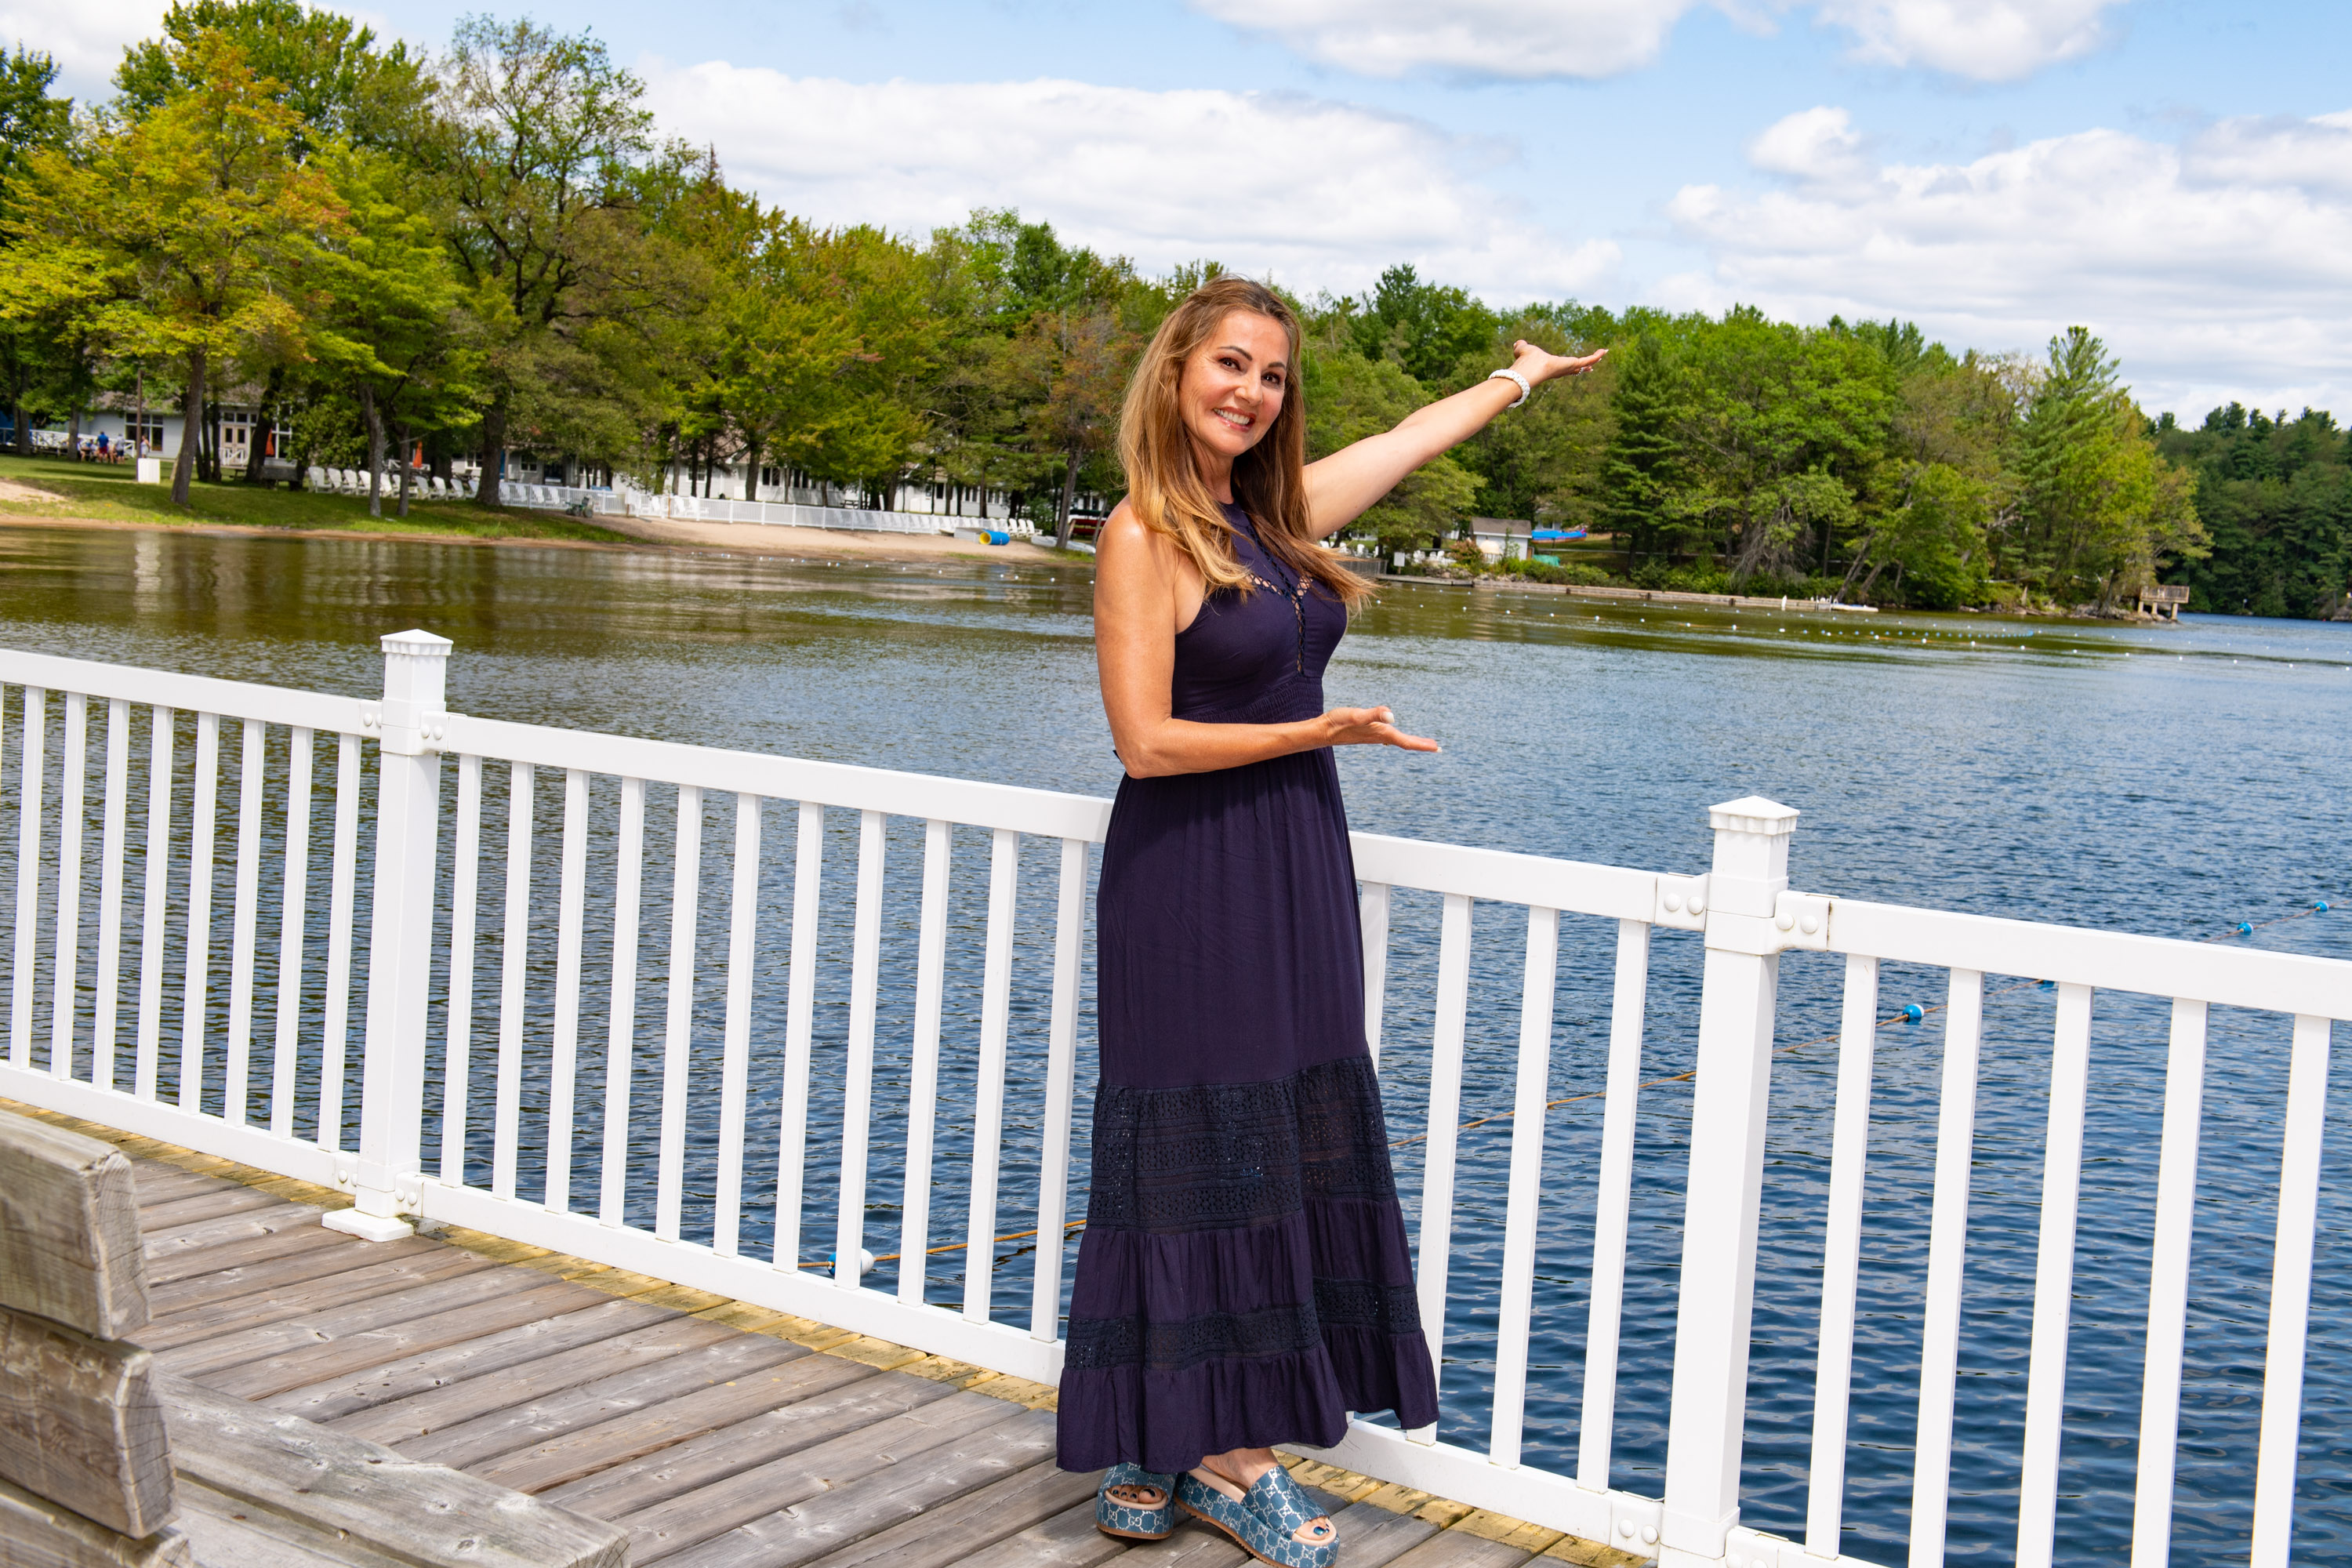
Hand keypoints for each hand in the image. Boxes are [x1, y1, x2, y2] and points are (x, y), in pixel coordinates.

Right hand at [1324, 706, 1439, 752]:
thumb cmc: (1339, 722)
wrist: (1322, 731)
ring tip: (1422, 743)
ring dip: (1411, 742)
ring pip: (1397, 741)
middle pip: (1405, 743)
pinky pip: (1389, 738)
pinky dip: (1398, 738)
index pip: (1406, 741)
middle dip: (1421, 745)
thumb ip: (1374, 714)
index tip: (1438, 748)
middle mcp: (1379, 737)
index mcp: (1381, 733)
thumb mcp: (1357, 715)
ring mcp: (1373, 737)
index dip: (1422, 744)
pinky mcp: (1367, 734)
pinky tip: (1394, 736)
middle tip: (1437, 748)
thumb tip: (1392, 715)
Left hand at [1511, 340, 1606, 385]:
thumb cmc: (1525, 362)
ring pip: (1584, 364)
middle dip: (1584, 367)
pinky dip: (1596, 355)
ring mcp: (1568, 367)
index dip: (1570, 367)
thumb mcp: (1523, 350)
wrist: (1528, 369)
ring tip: (1603, 354)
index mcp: (1551, 367)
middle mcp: (1561, 369)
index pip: (1563, 367)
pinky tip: (1604, 351)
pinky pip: (1587, 359)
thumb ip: (1520, 347)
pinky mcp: (1573, 364)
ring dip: (1594, 359)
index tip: (1576, 366)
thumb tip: (1518, 343)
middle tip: (1592, 366)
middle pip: (1575, 368)